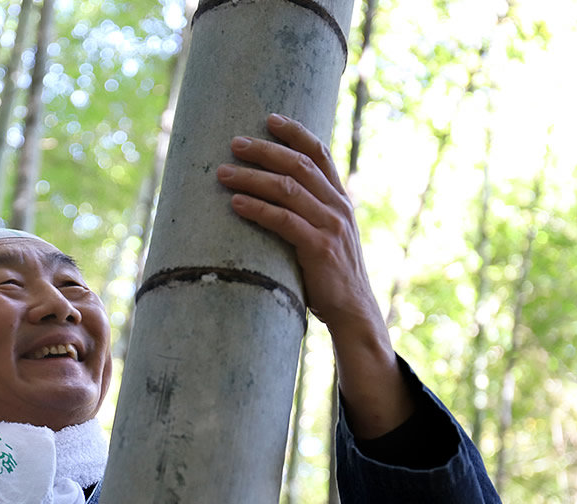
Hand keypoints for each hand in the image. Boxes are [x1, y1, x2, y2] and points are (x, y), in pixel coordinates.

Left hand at [216, 113, 413, 437]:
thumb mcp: (326, 238)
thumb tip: (275, 200)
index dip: (295, 133)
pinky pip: (283, 221)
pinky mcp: (318, 248)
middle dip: (264, 150)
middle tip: (234, 142)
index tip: (269, 118)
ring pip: (287, 188)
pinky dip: (257, 208)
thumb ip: (309, 216)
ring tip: (223, 172)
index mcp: (340, 200)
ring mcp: (330, 226)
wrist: (353, 313)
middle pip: (298, 164)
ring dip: (252, 177)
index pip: (319, 154)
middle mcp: (338, 207)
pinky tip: (235, 203)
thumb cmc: (331, 278)